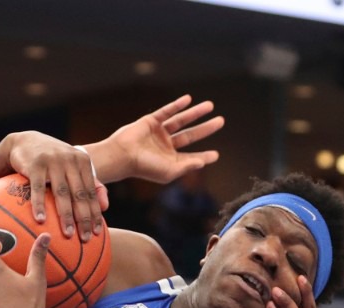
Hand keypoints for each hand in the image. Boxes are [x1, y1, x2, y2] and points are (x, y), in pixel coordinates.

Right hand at [5, 131, 108, 242]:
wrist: (25, 141)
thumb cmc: (54, 161)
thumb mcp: (74, 168)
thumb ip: (92, 185)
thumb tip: (106, 208)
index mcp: (83, 162)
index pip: (91, 192)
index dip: (95, 213)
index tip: (98, 232)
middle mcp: (70, 160)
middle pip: (79, 195)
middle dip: (84, 218)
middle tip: (86, 239)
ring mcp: (52, 161)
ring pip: (62, 193)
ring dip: (66, 215)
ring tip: (68, 234)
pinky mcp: (34, 165)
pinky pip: (38, 189)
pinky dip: (39, 205)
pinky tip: (41, 221)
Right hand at [108, 95, 223, 184]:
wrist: (123, 155)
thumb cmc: (145, 167)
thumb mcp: (170, 171)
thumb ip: (187, 166)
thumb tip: (202, 163)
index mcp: (171, 160)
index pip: (192, 157)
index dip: (204, 156)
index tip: (216, 155)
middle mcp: (166, 146)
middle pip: (191, 135)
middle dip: (206, 128)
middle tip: (221, 121)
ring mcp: (159, 132)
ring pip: (182, 120)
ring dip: (196, 112)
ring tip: (210, 105)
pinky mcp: (151, 121)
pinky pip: (166, 111)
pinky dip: (177, 105)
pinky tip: (189, 99)